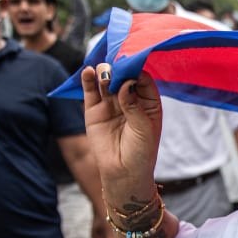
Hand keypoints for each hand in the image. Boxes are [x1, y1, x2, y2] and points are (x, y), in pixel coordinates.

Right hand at [81, 64, 162, 203]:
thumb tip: (126, 83)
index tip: (131, 63)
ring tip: (105, 72)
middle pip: (123, 76)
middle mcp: (129, 99)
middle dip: (119, 69)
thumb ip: (134, 105)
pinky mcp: (93, 110)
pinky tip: (89, 71)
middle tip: (116, 65)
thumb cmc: (141, 152)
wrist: (124, 174)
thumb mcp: (143, 128)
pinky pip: (91, 91)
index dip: (136, 70)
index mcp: (148, 102)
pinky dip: (89, 80)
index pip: (142, 79)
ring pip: (106, 81)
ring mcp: (111, 103)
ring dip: (105, 73)